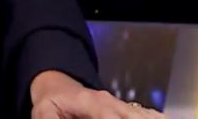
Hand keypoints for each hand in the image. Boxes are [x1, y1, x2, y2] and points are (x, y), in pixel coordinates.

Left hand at [31, 71, 164, 117]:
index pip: (108, 116)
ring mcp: (120, 107)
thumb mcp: (43, 111)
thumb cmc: (51, 100)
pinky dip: (154, 117)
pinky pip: (145, 115)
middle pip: (132, 117)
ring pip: (142, 115)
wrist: (57, 83)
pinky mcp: (125, 112)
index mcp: (91, 103)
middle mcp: (111, 103)